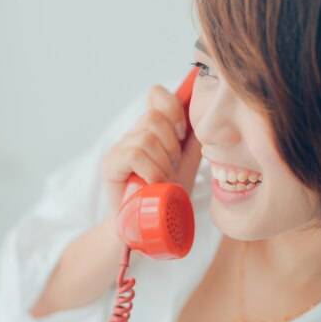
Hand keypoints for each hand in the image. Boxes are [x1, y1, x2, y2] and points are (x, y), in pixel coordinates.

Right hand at [101, 84, 202, 216]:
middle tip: (173, 166)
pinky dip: (151, 170)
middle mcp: (133, 134)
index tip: (182, 134)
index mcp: (151, 129)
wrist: (145, 227)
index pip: (156, 94)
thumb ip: (194, 142)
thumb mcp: (186, 165)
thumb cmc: (165, 196)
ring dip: (163, 162)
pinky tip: (155, 183)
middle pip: (154, 117)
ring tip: (164, 179)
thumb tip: (210, 118)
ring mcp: (119, 148)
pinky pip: (134, 154)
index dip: (173, 108)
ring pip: (146, 138)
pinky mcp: (110, 164)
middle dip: (172, 144)